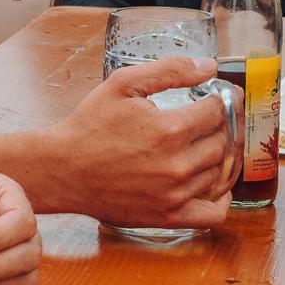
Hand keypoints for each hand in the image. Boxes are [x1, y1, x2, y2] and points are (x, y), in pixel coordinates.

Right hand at [43, 56, 233, 228]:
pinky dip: (221, 201)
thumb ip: (170, 70)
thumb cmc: (89, 125)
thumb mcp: (123, 83)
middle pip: (222, 141)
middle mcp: (178, 164)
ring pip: (219, 172)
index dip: (219, 101)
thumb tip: (210, 66)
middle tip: (205, 120)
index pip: (217, 112)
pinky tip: (215, 186)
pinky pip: (212, 214)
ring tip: (199, 145)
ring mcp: (175, 195)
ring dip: (214, 156)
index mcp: (170, 129)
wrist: (63, 169)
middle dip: (217, 126)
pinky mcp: (168, 217)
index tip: (216, 97)